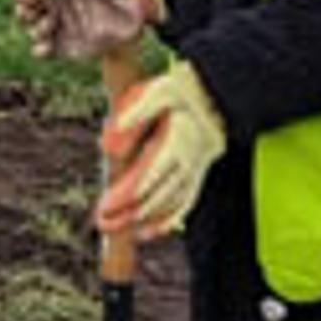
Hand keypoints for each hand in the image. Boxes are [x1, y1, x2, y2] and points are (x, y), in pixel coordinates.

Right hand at [16, 0, 163, 61]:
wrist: (147, 2)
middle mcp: (62, 3)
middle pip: (29, 8)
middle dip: (25, 10)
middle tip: (32, 11)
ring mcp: (67, 24)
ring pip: (36, 29)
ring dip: (35, 28)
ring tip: (47, 26)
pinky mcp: (75, 45)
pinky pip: (49, 50)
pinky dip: (41, 51)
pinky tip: (44, 48)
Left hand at [96, 62, 228, 242]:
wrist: (219, 90)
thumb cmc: (182, 89)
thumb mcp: (156, 91)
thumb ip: (132, 116)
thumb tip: (109, 148)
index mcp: (178, 139)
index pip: (149, 173)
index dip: (126, 192)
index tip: (105, 206)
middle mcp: (191, 160)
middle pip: (158, 194)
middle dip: (128, 211)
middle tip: (101, 222)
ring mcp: (198, 170)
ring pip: (172, 203)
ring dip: (144, 219)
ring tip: (116, 230)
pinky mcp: (200, 173)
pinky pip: (187, 203)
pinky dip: (168, 220)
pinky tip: (148, 231)